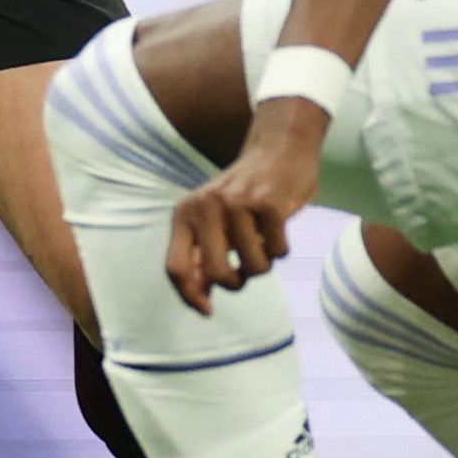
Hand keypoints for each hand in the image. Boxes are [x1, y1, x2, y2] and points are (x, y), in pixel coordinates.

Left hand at [166, 96, 324, 313]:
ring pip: (254, 267)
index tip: (209, 310)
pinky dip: (281, 248)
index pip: (175, 269)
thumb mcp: (211, 218)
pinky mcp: (269, 202)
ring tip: (263, 240)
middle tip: (244, 272)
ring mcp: (238, 203)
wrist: (278, 147)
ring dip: (264, 263)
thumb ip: (200, 254)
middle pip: (217, 274)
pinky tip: (278, 226)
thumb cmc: (244, 194)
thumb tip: (200, 298)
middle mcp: (205, 206)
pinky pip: (278, 252)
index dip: (191, 297)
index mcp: (185, 212)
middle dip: (236, 283)